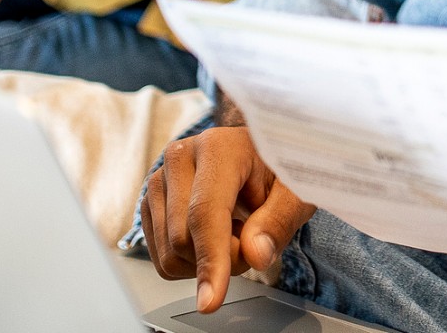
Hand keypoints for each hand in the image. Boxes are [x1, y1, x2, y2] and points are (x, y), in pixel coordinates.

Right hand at [140, 126, 316, 312]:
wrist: (258, 154)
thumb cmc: (278, 168)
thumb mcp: (296, 192)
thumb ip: (279, 221)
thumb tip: (255, 254)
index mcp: (218, 147)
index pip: (205, 213)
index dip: (210, 259)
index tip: (212, 300)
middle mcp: (179, 158)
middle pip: (184, 239)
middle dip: (224, 258)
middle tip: (254, 237)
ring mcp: (159, 180)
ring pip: (169, 253)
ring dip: (207, 259)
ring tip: (235, 229)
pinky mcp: (150, 203)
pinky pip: (162, 257)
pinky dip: (192, 260)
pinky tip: (213, 233)